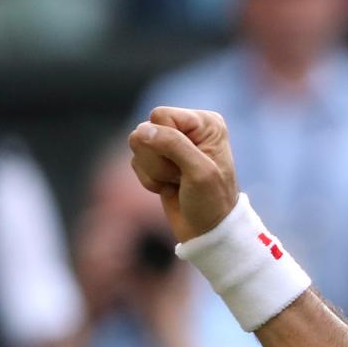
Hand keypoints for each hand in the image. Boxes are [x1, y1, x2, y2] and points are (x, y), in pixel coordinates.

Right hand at [128, 108, 241, 241]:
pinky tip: (170, 187)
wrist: (208, 230)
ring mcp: (171, 143)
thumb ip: (173, 145)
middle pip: (144, 130)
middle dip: (158, 159)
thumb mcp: (200, 172)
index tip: (188, 162)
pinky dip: (150, 180)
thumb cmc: (212, 201)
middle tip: (182, 176)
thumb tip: (142, 131)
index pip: (161, 115)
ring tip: (178, 182)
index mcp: (205, 122)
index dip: (165, 141)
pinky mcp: (157, 159)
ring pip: (137, 146)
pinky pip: (135, 162)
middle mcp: (188, 128)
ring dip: (155, 172)